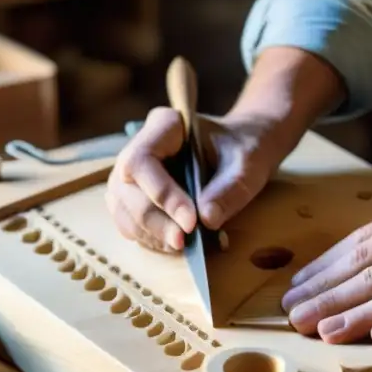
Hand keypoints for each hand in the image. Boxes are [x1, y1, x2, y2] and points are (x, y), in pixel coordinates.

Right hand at [106, 108, 282, 252]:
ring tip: (182, 246)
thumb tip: (207, 220)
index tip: (191, 220)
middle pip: (127, 188)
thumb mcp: (248, 164)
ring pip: (123, 208)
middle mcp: (138, 146)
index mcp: (164, 125)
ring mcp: (131, 174)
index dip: (161, 193)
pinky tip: (175, 243)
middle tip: (184, 242)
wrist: (240, 152)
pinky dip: (149, 238)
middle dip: (155, 220)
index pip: (143, 160)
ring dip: (150, 233)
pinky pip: (128, 222)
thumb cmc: (244, 149)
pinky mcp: (133, 197)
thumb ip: (232, 187)